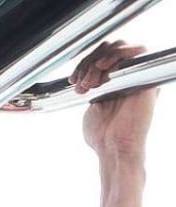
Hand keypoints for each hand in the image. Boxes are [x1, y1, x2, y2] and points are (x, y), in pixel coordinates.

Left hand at [69, 40, 158, 158]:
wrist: (113, 147)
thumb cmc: (102, 135)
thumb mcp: (91, 107)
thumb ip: (91, 89)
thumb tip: (84, 79)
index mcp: (114, 83)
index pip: (100, 57)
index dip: (84, 63)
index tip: (72, 80)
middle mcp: (127, 77)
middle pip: (108, 49)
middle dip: (88, 63)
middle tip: (80, 83)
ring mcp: (137, 75)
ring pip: (119, 48)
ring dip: (97, 62)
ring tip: (89, 84)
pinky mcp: (146, 76)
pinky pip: (137, 52)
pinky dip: (117, 56)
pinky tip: (103, 71)